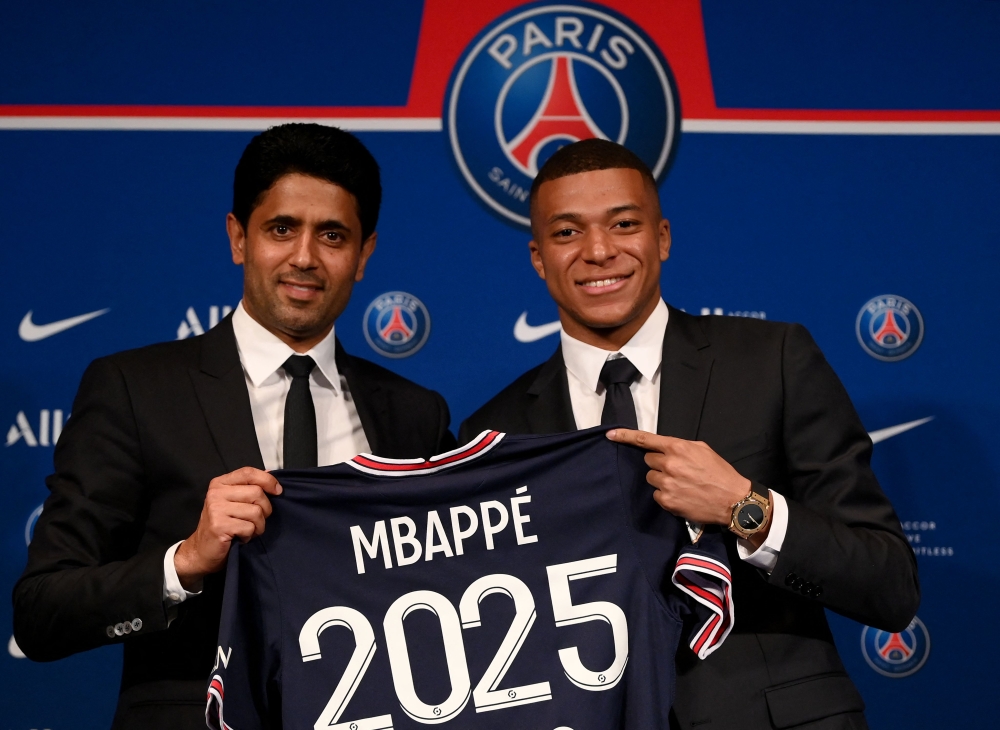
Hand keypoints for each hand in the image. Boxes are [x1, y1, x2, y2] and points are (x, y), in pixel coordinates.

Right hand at [174, 467, 281, 588]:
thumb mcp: (233, 501)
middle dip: (265, 509)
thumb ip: (248, 487)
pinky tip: (240, 537)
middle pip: (257, 493)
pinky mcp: (219, 526)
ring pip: (256, 512)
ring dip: (258, 525)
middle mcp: (216, 493)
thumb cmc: (223, 525)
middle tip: (257, 520)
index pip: (249, 472)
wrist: (202, 550)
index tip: (278, 491)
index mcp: (220, 483)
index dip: (268, 480)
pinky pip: (249, 527)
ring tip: (248, 529)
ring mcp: (216, 509)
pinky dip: (249, 535)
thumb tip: (269, 473)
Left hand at [606, 429, 752, 527]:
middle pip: (648, 461)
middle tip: (676, 470)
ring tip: (681, 484)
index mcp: (678, 448)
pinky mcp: (666, 501)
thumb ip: (680, 447)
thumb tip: (665, 448)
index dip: (626, 436)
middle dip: (658, 464)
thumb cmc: (720, 473)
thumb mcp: (702, 450)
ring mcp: (666, 483)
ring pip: (651, 478)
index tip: (610, 434)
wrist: (733, 500)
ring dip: (661, 480)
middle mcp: (669, 464)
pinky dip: (665, 495)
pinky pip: (656, 494)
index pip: (646, 440)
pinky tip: (681, 496)